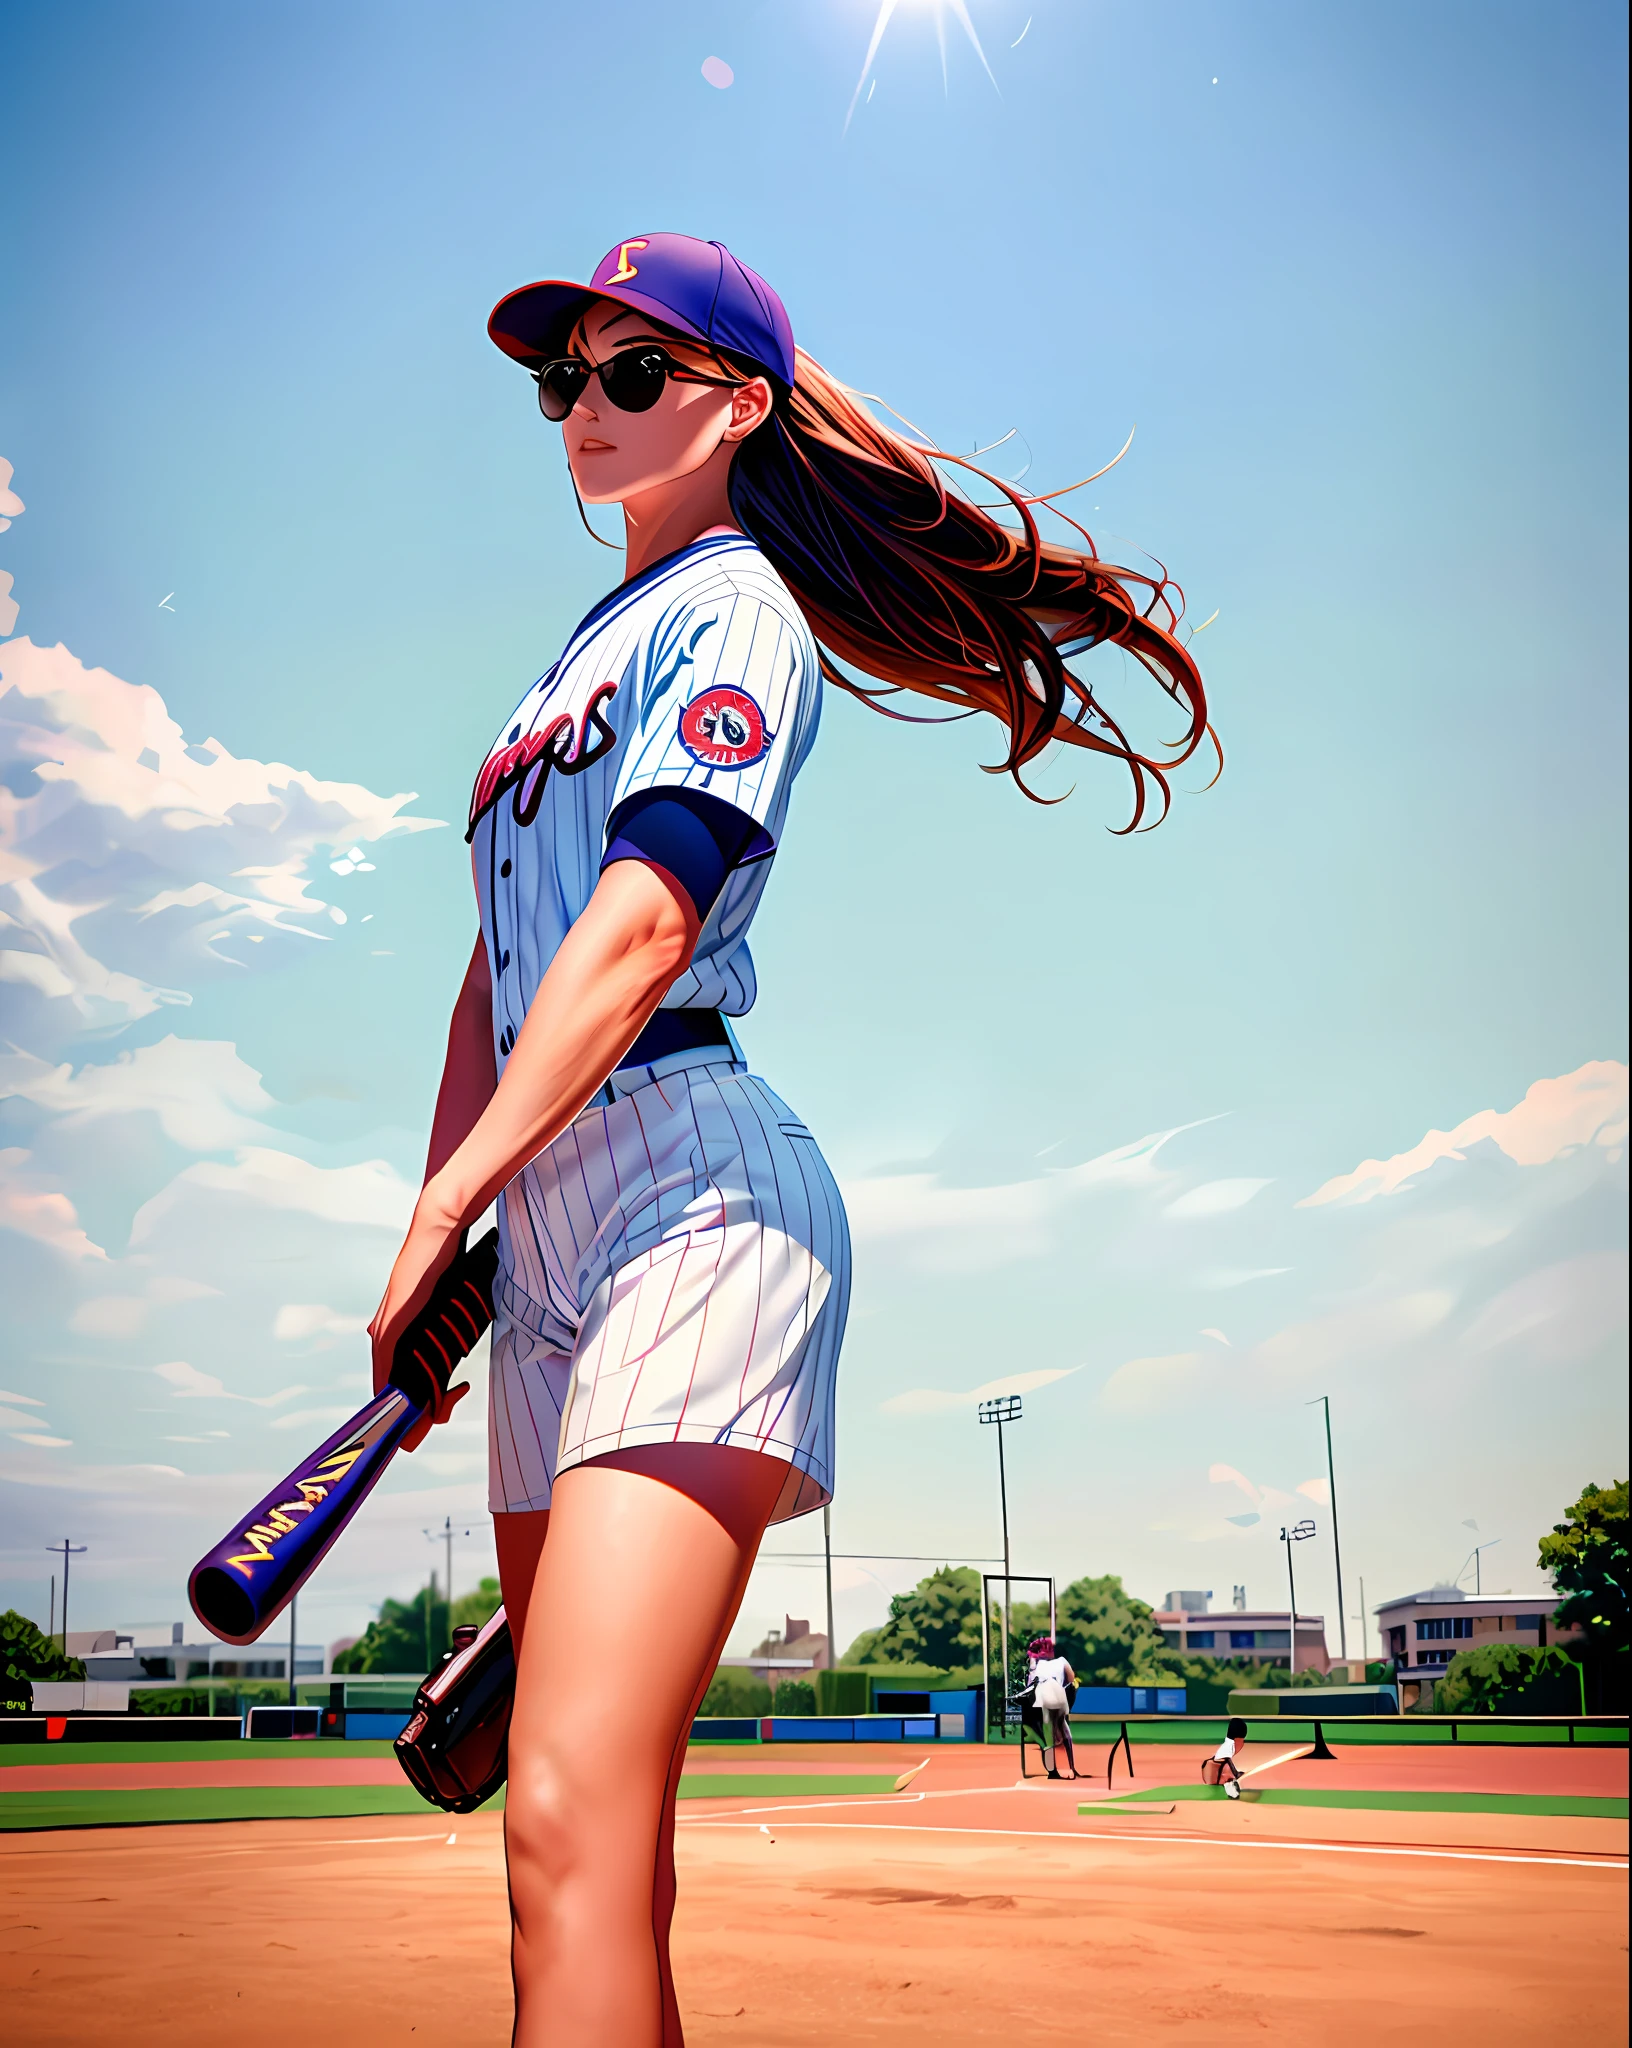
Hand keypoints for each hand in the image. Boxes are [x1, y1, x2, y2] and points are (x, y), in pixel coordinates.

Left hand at [369, 1176, 471, 1451]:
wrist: (440, 1230)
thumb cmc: (448, 1258)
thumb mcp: (453, 1297)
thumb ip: (453, 1318)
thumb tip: (466, 1332)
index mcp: (403, 1323)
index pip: (401, 1371)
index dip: (413, 1398)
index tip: (424, 1420)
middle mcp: (388, 1326)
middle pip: (392, 1380)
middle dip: (408, 1412)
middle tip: (420, 1433)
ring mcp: (388, 1324)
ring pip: (388, 1377)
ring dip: (401, 1405)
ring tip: (412, 1429)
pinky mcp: (392, 1320)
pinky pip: (386, 1362)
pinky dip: (390, 1386)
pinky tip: (392, 1402)